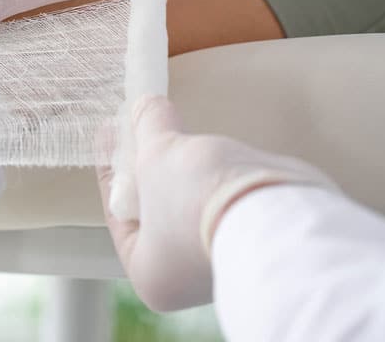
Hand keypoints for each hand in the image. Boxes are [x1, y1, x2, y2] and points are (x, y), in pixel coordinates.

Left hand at [97, 96, 337, 311]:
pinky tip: (216, 152)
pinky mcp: (262, 236)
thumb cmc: (196, 198)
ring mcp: (229, 259)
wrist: (274, 209)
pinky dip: (220, 177)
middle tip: (144, 130)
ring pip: (194, 204)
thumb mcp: (155, 154)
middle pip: (156, 209)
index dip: (112, 167)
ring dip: (188, 171)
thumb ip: (146, 127)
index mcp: (150, 275)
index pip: (118, 214)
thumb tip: (144, 106)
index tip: (110, 132)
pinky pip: (228, 201)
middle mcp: (189, 278)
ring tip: (179, 135)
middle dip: (150, 168)